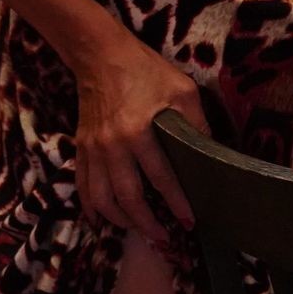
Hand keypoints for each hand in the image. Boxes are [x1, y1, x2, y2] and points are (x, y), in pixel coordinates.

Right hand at [71, 29, 209, 243]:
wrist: (101, 56)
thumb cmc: (146, 70)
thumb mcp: (182, 90)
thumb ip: (195, 123)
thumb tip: (211, 153)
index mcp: (139, 130)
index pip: (160, 177)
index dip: (176, 201)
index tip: (189, 219)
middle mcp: (113, 145)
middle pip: (127, 197)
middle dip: (147, 222)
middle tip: (164, 237)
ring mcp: (93, 149)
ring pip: (100, 198)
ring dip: (119, 220)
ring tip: (138, 231)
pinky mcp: (81, 148)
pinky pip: (83, 186)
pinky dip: (91, 208)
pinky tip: (102, 220)